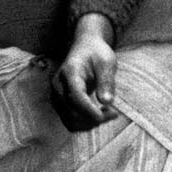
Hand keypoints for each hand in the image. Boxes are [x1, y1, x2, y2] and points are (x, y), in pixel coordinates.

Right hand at [53, 14, 118, 129]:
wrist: (84, 48)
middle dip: (94, 118)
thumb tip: (107, 102)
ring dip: (90, 123)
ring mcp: (56, 96)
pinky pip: (69, 121)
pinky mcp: (59, 103)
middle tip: (114, 113)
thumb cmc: (97, 53)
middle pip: (72, 112)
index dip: (90, 110)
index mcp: (69, 72)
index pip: (76, 97)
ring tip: (108, 114)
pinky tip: (98, 115)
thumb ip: (106, 80)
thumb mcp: (107, 61)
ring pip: (70, 121)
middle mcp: (58, 86)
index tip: (108, 115)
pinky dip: (84, 123)